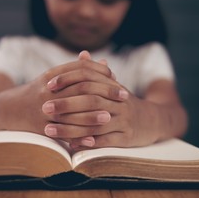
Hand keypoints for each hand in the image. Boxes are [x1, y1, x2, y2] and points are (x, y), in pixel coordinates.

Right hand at [0, 56, 119, 135]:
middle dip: (104, 92)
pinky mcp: (40, 127)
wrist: (10, 109)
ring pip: (72, 112)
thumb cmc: (40, 92)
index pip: (80, 69)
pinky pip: (62, 132)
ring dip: (92, 115)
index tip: (116, 78)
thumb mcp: (56, 78)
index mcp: (52, 75)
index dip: (100, 72)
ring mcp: (43, 109)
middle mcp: (48, 90)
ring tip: (110, 116)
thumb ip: (79, 70)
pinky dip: (77, 135)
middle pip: (80, 88)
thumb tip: (105, 64)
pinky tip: (92, 138)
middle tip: (123, 96)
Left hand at [43, 51, 159, 148]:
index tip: (49, 85)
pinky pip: (105, 141)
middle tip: (45, 108)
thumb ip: (97, 72)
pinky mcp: (127, 138)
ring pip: (95, 122)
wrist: (153, 121)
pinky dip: (88, 142)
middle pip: (91, 100)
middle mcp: (120, 101)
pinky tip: (70, 144)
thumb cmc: (124, 102)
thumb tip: (82, 53)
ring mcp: (125, 120)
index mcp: (114, 86)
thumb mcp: (114, 86)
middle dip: (66, 104)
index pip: (89, 77)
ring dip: (71, 127)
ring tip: (49, 129)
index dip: (68, 79)